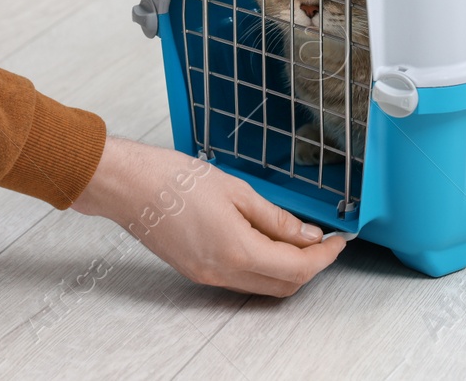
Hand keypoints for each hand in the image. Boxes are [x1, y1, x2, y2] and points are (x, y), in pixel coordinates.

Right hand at [70, 136, 347, 295]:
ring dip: (286, 268)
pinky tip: (264, 241)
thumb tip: (306, 234)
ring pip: (263, 286)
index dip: (323, 257)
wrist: (128, 185)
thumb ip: (276, 217)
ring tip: (295, 237)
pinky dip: (261, 266)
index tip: (337, 241)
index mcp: (238, 251)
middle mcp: (223, 273)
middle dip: (309, 266)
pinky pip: (240, 280)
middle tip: (322, 241)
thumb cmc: (173, 179)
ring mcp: (207, 276)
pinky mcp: (196, 271)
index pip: (297, 268)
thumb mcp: (236, 190)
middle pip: (283, 285)